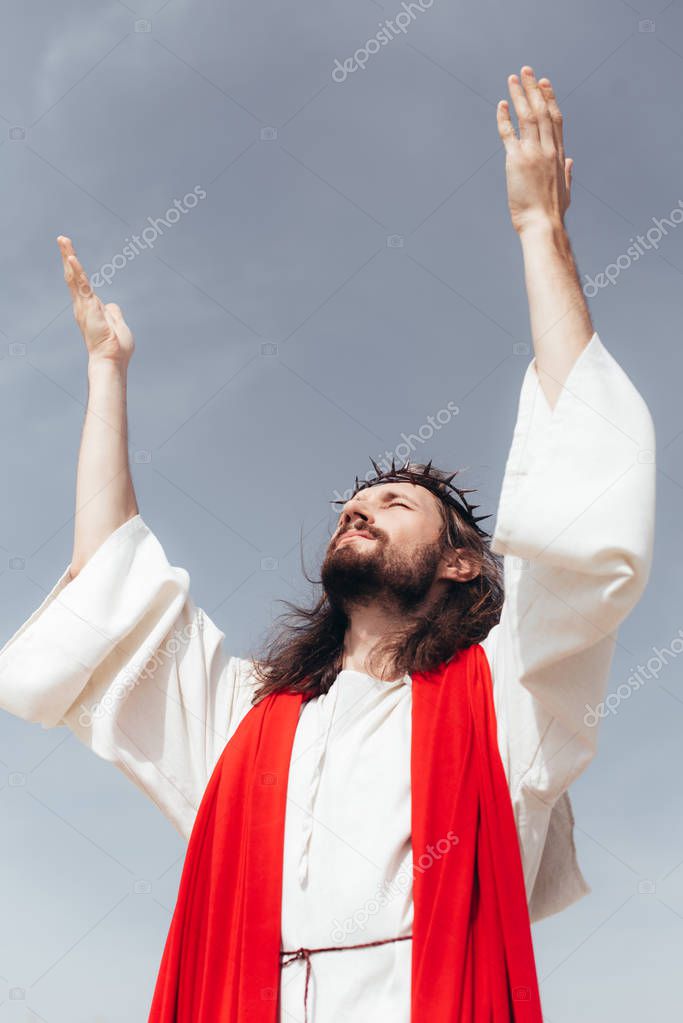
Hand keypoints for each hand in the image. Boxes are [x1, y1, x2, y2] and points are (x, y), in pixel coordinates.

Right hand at [57, 236, 134, 366]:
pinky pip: (82, 286)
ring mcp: (85, 306)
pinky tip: (71, 257)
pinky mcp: (89, 307)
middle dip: (67, 257)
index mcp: (91, 309)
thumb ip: (114, 313)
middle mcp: (83, 306)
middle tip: (62, 239)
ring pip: (75, 277)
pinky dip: (77, 271)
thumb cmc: (116, 348)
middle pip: (73, 276)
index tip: (71, 256)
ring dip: (69, 257)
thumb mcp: (118, 325)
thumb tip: (112, 305)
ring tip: (63, 240)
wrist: (111, 360)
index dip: (77, 270)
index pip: (82, 285)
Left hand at [497, 66, 571, 234]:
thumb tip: (569, 161)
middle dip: (534, 88)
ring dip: (520, 94)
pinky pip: (509, 133)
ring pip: (527, 116)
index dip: (550, 98)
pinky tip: (501, 105)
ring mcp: (533, 153)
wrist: (543, 224)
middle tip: (527, 71)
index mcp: (559, 154)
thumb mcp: (565, 190)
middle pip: (542, 111)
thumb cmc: (552, 213)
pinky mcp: (517, 160)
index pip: (555, 119)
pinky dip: (504, 117)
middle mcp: (548, 149)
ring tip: (513, 78)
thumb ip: (567, 173)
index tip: (545, 83)